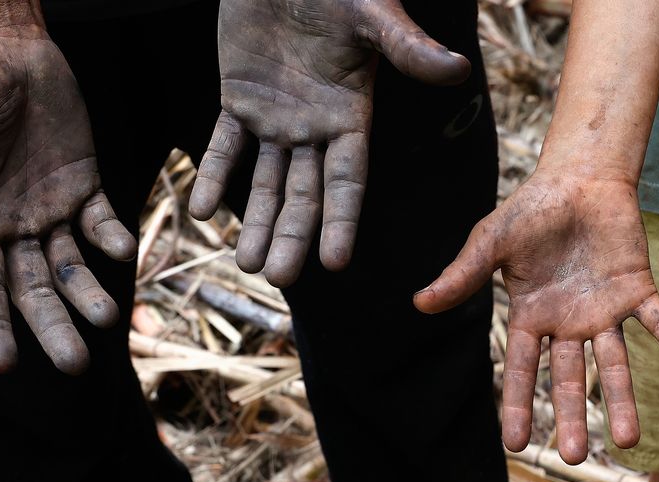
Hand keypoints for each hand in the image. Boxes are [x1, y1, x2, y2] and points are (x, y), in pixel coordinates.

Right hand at [0, 34, 132, 374]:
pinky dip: (114, 237)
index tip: (6, 366)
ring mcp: (52, 209)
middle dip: (54, 326)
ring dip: (89, 293)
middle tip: (76, 364)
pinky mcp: (85, 185)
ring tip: (109, 317)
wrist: (3, 51)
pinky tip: (125, 250)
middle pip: (35, 289)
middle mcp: (14, 227)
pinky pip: (102, 220)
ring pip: (73, 265)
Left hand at [188, 0, 470, 285]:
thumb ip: (408, 48)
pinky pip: (222, 146)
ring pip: (264, 181)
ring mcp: (275, 116)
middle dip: (292, 236)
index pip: (346, 181)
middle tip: (277, 279)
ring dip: (255, 221)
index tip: (334, 264)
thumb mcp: (373, 15)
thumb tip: (457, 70)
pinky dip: (212, 176)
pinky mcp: (238, 99)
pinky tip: (201, 211)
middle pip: (304, 194)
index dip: (340, 221)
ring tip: (245, 264)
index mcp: (350, 115)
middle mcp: (315, 126)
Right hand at [414, 172, 658, 463]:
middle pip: (571, 380)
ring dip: (624, 400)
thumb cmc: (531, 212)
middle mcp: (569, 326)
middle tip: (575, 457)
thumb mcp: (491, 243)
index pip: (524, 371)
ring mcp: (605, 312)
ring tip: (631, 441)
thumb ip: (463, 276)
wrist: (578, 179)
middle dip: (573, 417)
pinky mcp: (637, 291)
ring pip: (615, 365)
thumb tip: (420, 304)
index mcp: (532, 319)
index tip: (516, 446)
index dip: (520, 406)